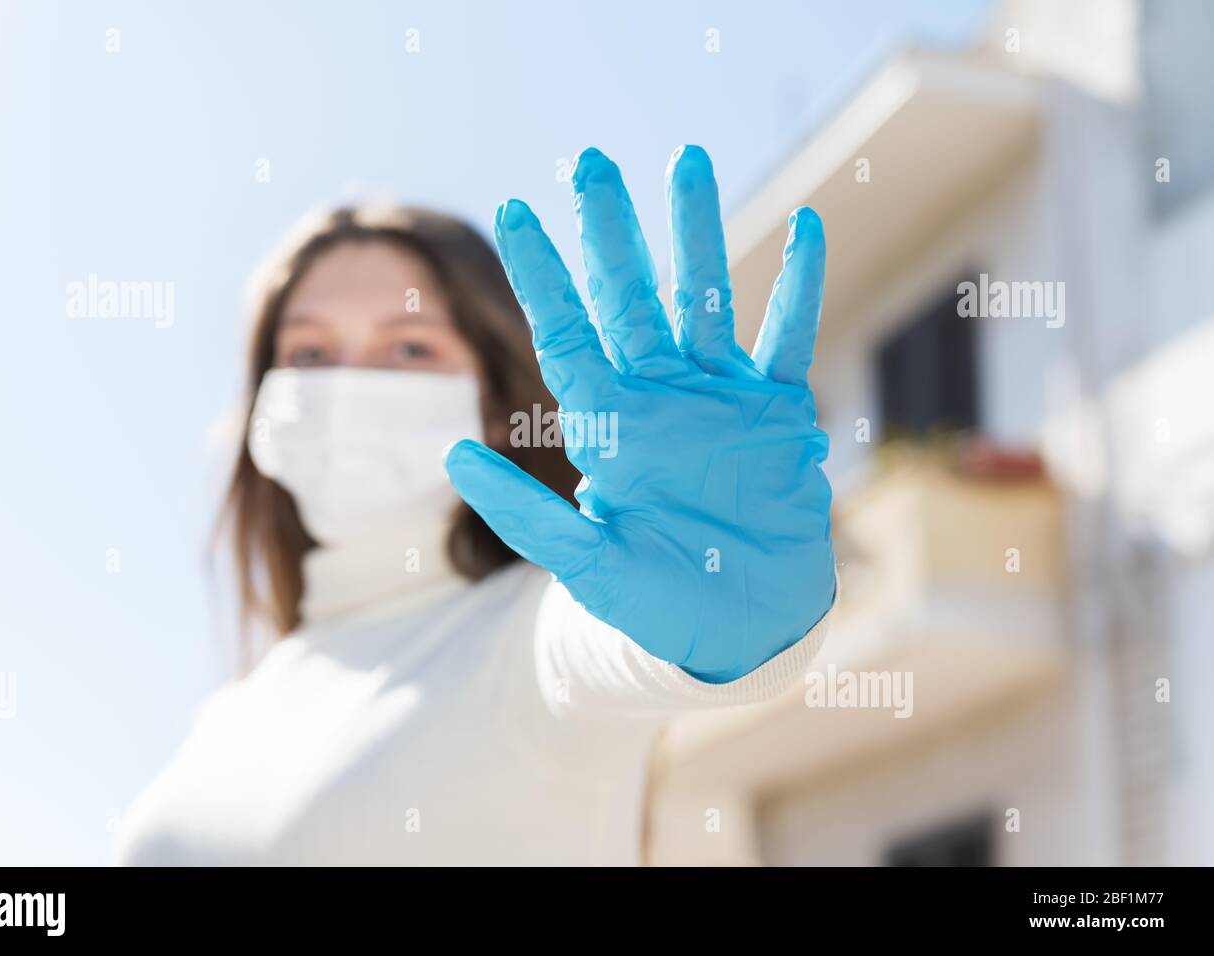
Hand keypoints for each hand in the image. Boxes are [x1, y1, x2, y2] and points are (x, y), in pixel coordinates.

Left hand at [444, 146, 834, 682]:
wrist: (739, 627)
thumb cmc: (656, 601)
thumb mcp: (586, 563)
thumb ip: (524, 514)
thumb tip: (451, 458)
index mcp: (609, 425)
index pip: (567, 334)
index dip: (542, 275)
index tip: (516, 213)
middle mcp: (659, 396)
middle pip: (629, 298)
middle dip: (610, 232)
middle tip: (590, 164)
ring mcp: (718, 397)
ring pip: (704, 297)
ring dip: (696, 232)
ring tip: (684, 160)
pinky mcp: (775, 413)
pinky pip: (788, 337)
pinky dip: (799, 287)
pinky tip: (811, 227)